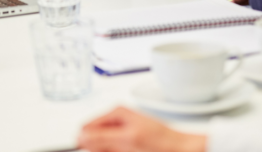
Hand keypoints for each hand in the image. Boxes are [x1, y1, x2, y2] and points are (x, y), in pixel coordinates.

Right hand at [78, 107, 206, 151]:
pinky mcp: (126, 143)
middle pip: (94, 138)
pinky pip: (113, 150)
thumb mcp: (127, 140)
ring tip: (125, 151)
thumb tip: (81, 136)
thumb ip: (102, 137)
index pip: (86, 127)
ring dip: (109, 151)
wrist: (180, 149)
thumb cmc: (160, 142)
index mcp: (115, 113)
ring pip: (103, 147)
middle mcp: (117, 120)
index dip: (86, 141)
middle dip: (100, 148)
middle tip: (118, 150)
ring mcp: (121, 132)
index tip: (92, 150)